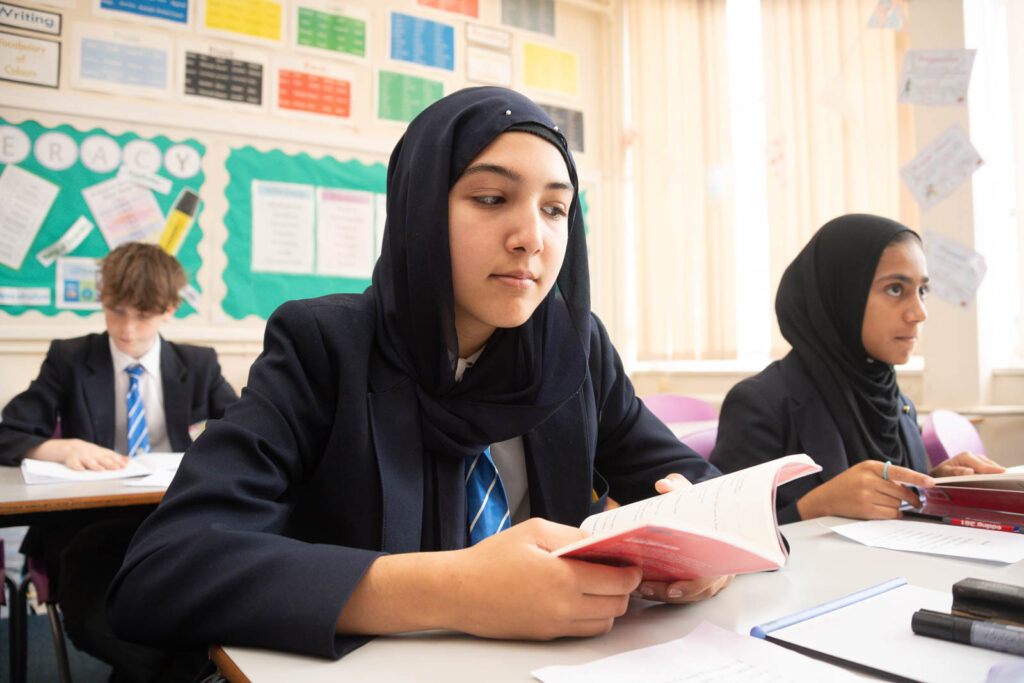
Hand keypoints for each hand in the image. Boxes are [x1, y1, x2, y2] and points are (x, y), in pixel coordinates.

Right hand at [25, 439, 127, 470]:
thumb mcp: (99, 452)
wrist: (67, 446)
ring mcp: (81, 455)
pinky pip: (73, 463)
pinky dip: (76, 466)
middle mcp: (91, 452)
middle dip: (110, 463)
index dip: (117, 460)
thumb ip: (112, 456)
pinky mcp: (70, 459)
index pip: (110, 455)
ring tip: (100, 470)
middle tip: (116, 468)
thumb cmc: (87, 452)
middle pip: (101, 458)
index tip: (124, 465)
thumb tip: (127, 460)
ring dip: (95, 465)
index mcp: (98, 451)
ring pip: (88, 461)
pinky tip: (80, 470)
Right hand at [337, 518, 641, 639]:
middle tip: (618, 570)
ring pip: (604, 623)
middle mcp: (565, 607)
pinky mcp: (546, 635)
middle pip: (617, 605)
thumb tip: (598, 541)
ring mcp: (556, 625)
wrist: (458, 591)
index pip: (618, 581)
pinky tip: (580, 597)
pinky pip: (583, 631)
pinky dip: (592, 617)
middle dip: (624, 588)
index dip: (631, 570)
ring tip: (599, 584)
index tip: (631, 560)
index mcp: (564, 577)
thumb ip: (571, 535)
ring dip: (610, 605)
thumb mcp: (534, 530)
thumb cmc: (491, 558)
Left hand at [641, 473, 733, 602]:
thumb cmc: (699, 507)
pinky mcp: (701, 582)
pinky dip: (664, 593)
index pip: (713, 576)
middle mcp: (722, 568)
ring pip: (690, 596)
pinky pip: (685, 594)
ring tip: (639, 589)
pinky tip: (643, 588)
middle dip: (670, 593)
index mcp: (723, 550)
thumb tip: (664, 485)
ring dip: (663, 595)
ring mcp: (713, 578)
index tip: (672, 587)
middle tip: (644, 589)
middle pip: (698, 591)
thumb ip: (678, 487)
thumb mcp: (689, 493)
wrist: (707, 514)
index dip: (692, 585)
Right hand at [796, 460, 933, 519]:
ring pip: (897, 504)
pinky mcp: (866, 510)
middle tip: (917, 502)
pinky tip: (889, 511)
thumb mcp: (863, 471)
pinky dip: (894, 514)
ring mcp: (866, 495)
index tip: (931, 482)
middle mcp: (868, 480)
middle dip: (911, 498)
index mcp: (869, 466)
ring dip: (898, 506)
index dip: (917, 478)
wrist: (826, 498)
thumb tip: (911, 487)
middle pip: (902, 491)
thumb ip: (884, 475)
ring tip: (888, 504)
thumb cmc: (848, 484)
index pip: (899, 472)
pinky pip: (890, 514)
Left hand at [929, 452, 1005, 477]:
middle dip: (996, 471)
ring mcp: (976, 460)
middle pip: (988, 464)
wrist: (938, 473)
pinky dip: (992, 473)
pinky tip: (996, 480)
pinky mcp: (978, 465)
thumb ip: (956, 472)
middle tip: (1005, 479)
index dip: (992, 469)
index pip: (981, 465)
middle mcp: (972, 456)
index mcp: (965, 457)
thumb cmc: (941, 473)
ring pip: (990, 465)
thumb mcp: (945, 473)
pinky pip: (988, 468)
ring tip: (1002, 480)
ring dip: (995, 472)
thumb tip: (970, 471)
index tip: (1002, 472)